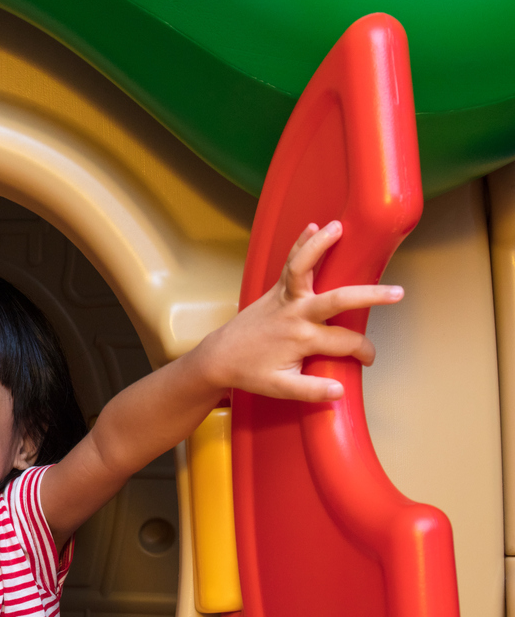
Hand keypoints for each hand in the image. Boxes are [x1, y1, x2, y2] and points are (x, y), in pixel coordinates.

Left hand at [199, 221, 402, 401]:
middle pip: (337, 300)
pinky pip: (289, 264)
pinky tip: (313, 226)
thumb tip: (341, 390)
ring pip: (303, 267)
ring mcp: (284, 298)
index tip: (368, 359)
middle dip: (369, 296)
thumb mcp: (281, 388)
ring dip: (320, 246)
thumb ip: (312, 390)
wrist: (219, 357)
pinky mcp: (275, 290)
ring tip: (339, 228)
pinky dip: (300, 243)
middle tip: (396, 294)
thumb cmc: (250, 372)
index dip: (363, 351)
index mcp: (301, 340)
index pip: (345, 343)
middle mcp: (295, 315)